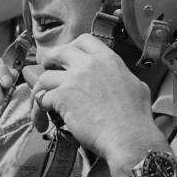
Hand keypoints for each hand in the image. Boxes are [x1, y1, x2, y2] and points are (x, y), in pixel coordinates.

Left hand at [31, 34, 168, 176]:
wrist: (127, 136)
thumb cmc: (136, 117)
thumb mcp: (137, 86)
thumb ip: (123, 77)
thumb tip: (121, 79)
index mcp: (108, 59)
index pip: (84, 40)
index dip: (72, 47)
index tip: (68, 56)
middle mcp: (89, 65)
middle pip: (59, 52)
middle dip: (49, 60)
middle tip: (47, 69)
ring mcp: (73, 79)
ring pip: (45, 77)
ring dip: (40, 90)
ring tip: (40, 102)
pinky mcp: (62, 97)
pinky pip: (42, 99)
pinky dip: (39, 110)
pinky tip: (42, 120)